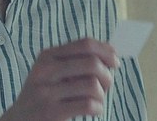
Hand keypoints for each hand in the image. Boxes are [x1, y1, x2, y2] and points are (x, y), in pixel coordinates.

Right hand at [0, 38, 119, 120]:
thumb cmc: (42, 96)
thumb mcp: (51, 73)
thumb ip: (76, 61)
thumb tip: (110, 51)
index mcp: (48, 56)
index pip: (85, 44)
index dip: (106, 51)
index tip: (114, 62)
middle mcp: (46, 70)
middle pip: (92, 63)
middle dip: (107, 76)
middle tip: (105, 86)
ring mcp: (47, 92)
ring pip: (92, 85)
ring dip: (102, 95)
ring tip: (96, 100)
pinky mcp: (51, 112)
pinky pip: (88, 104)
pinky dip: (97, 108)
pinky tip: (93, 110)